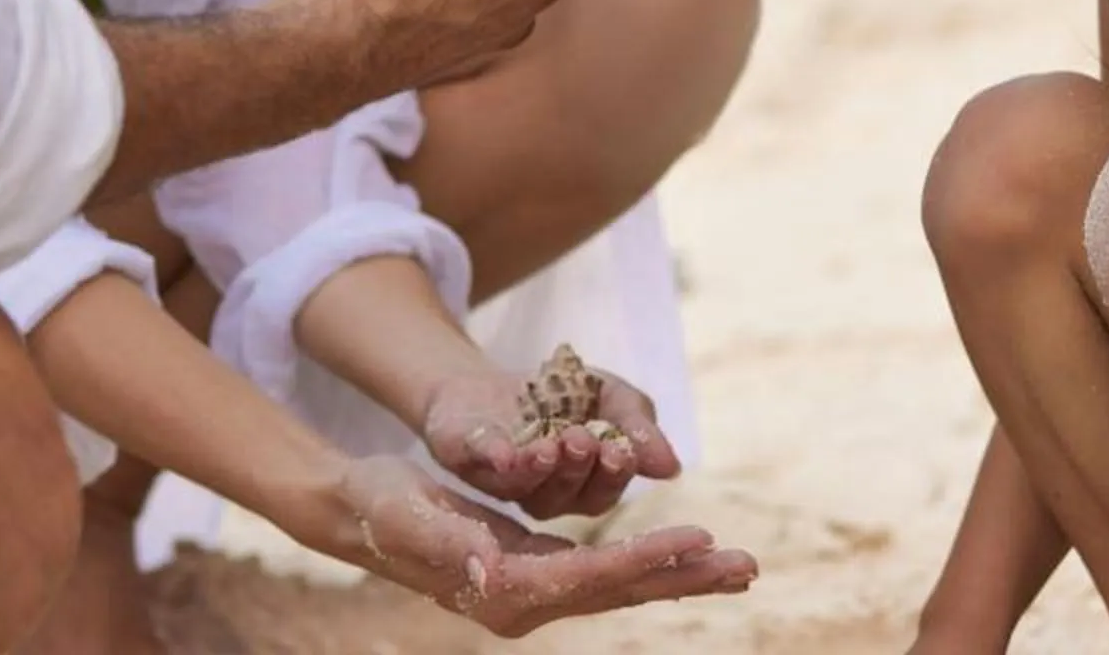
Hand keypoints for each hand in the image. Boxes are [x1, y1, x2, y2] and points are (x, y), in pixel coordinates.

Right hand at [302, 454, 753, 637]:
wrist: (361, 509)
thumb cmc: (380, 506)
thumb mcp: (407, 517)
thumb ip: (449, 544)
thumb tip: (490, 571)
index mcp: (502, 592)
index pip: (589, 579)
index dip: (644, 558)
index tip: (698, 536)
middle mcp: (525, 601)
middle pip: (620, 591)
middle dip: (685, 577)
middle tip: (748, 566)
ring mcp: (535, 589)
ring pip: (622, 584)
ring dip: (680, 573)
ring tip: (738, 566)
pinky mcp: (538, 569)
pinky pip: (606, 570)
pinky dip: (649, 560)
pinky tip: (685, 556)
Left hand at [418, 363, 681, 521]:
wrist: (489, 379)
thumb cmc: (560, 395)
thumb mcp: (610, 396)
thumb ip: (639, 425)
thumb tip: (671, 467)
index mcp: (581, 486)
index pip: (602, 491)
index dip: (612, 474)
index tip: (620, 451)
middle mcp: (543, 493)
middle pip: (567, 495)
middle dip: (578, 469)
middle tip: (583, 441)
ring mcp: (502, 479)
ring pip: (526, 485)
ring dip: (542, 466)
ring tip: (552, 443)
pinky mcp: (465, 455)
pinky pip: (479, 461)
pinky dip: (493, 455)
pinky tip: (504, 452)